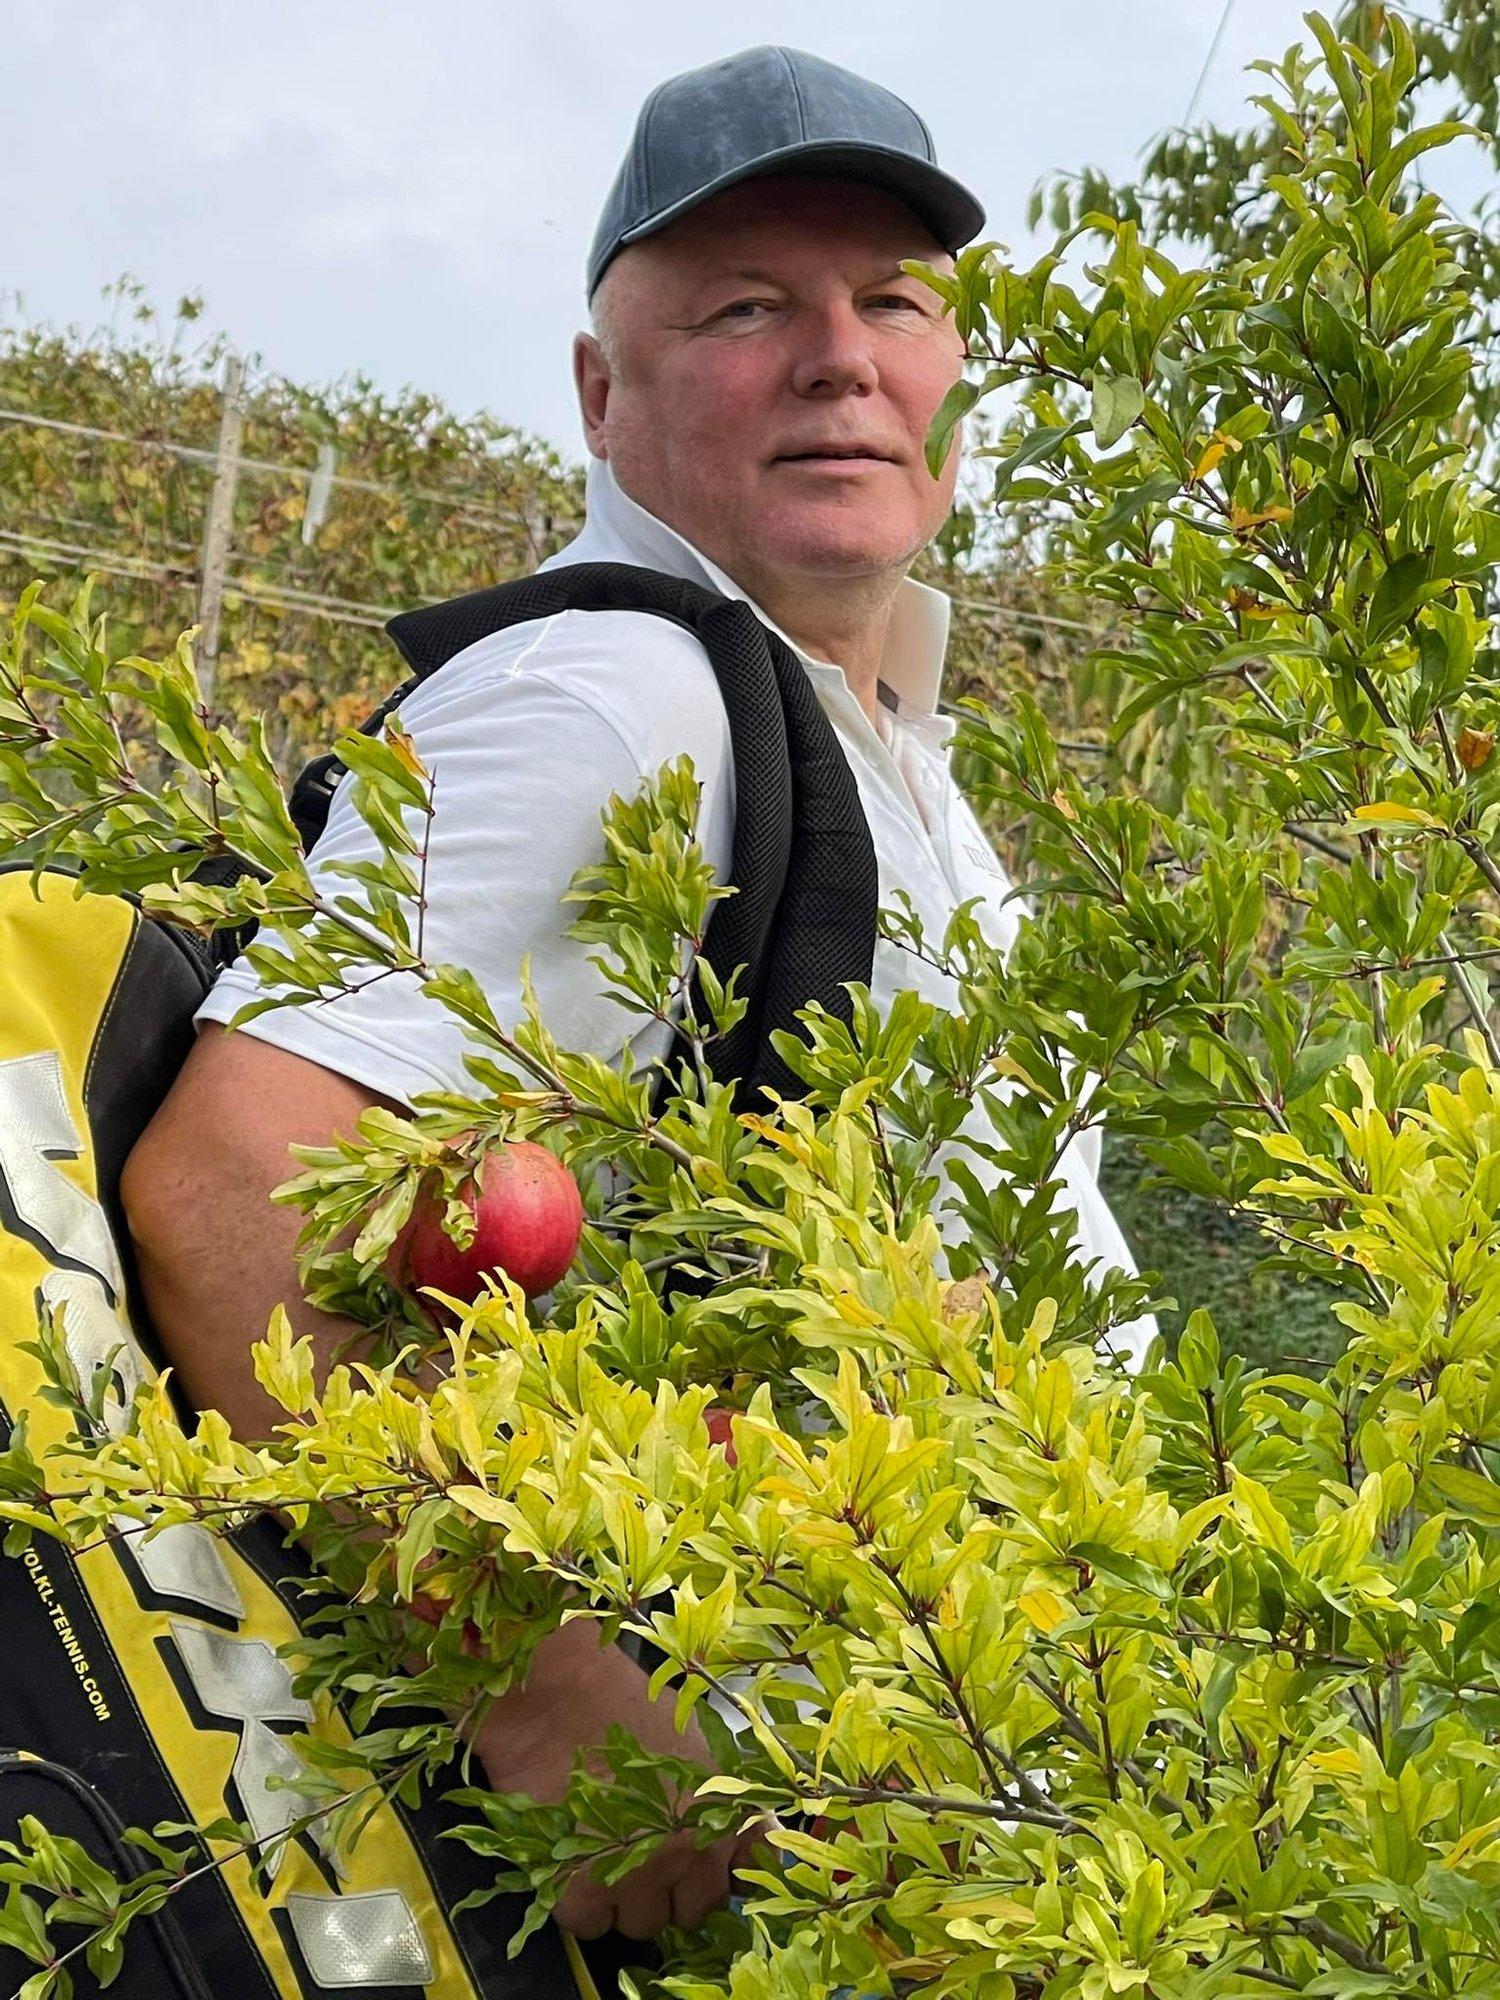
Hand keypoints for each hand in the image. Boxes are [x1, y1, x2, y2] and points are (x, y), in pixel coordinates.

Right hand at [468, 1619, 759, 1939]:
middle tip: (645, 1853)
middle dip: (674, 1890)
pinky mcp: (581, 1891)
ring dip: (625, 1899)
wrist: (557, 1694)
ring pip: (643, 1925)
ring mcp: (637, 1878)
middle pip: (696, 1912)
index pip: (747, 1872)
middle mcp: (689, 1853)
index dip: (726, 1870)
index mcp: (722, 1814)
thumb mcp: (696, 1741)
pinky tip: (573, 1858)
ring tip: (604, 1848)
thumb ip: (723, 1794)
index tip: (709, 1862)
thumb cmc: (624, 1705)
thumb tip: (737, 1833)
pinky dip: (580, 1903)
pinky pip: (591, 1926)